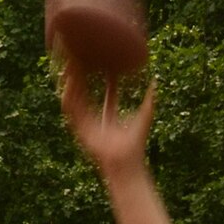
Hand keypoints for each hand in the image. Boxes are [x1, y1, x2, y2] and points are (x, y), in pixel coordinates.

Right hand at [59, 57, 157, 187]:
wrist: (125, 161)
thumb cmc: (135, 145)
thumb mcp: (144, 117)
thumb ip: (149, 101)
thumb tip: (155, 82)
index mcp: (112, 118)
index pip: (110, 95)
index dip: (109, 81)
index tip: (109, 67)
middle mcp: (98, 120)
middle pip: (91, 95)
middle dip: (88, 80)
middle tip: (86, 63)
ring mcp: (88, 124)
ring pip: (78, 99)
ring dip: (73, 84)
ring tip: (71, 68)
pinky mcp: (80, 128)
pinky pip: (72, 110)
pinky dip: (69, 96)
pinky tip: (68, 83)